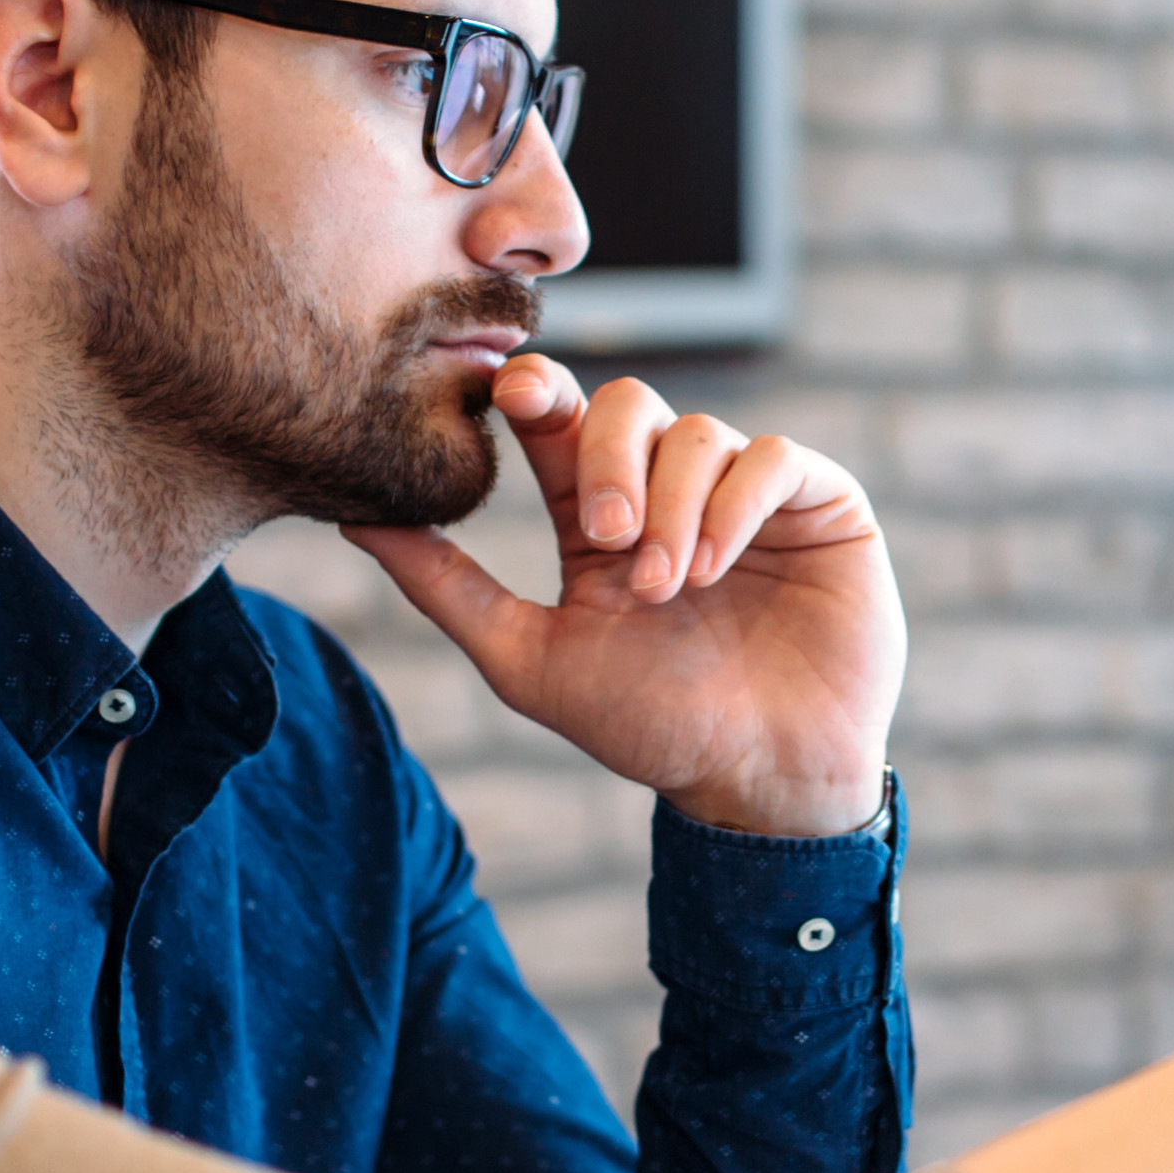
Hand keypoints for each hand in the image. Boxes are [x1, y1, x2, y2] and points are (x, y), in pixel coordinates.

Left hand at [344, 357, 903, 840]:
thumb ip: (445, 587)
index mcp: (599, 517)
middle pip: (628, 405)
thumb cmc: (650, 727)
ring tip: (666, 585)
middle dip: (608, 459)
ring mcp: (745, 495)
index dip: (536, 393)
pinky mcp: (818, 503)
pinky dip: (735, 503)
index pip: (561, 423)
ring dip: (671, 504)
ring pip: (698, 432)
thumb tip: (355, 517)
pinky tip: (714, 567)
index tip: (512, 395)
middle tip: (606, 538)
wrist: (760, 779)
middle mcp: (671, 492)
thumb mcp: (530, 660)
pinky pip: (773, 457)